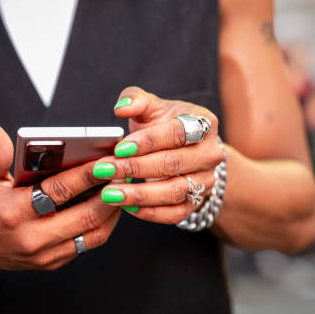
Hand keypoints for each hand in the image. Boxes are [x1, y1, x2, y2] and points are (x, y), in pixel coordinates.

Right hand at [0, 124, 119, 277]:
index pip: (59, 191)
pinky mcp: (53, 262)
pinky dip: (104, 223)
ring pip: (93, 233)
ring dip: (113, 209)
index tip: (108, 160)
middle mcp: (32, 237)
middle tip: (125, 170)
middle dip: (110, 192)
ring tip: (124, 185)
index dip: (87, 175)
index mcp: (13, 212)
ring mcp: (45, 254)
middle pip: (85, 215)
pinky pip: (88, 243)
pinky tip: (112, 203)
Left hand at [92, 86, 223, 224]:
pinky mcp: (197, 202)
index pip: (176, 133)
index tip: (119, 148)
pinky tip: (126, 207)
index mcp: (204, 124)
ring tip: (109, 193)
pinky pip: (175, 213)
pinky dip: (150, 213)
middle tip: (104, 170)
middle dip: (134, 168)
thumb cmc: (164, 124)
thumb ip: (136, 100)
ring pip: (174, 192)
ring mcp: (206, 180)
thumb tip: (121, 107)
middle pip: (172, 164)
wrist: (187, 150)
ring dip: (139, 195)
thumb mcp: (153, 107)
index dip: (147, 142)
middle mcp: (210, 153)